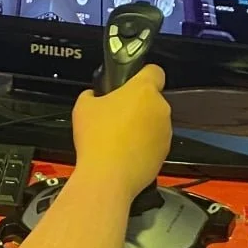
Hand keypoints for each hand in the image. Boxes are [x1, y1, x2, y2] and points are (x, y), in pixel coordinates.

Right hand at [70, 64, 172, 200]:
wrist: (108, 176)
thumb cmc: (97, 140)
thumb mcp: (82, 107)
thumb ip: (92, 95)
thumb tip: (93, 96)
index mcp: (143, 90)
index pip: (154, 70)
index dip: (142, 74)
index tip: (130, 82)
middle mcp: (160, 108)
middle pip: (151, 99)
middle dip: (136, 105)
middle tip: (115, 115)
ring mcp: (165, 132)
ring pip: (154, 122)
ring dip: (140, 126)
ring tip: (117, 137)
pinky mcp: (165, 152)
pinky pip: (154, 142)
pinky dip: (143, 145)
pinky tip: (123, 152)